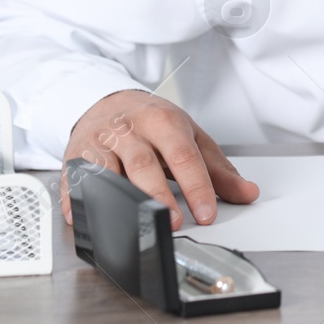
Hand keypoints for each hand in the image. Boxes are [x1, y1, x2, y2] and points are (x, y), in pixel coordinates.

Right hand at [59, 89, 258, 228]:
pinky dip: (76, 197)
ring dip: (120, 198)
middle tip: (173, 222)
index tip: (207, 214)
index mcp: (163, 121)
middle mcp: (131, 130)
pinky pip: (76, 177)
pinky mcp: (77, 154)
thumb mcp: (190, 137)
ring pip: (109, 171)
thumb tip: (248, 193)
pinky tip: (81, 214)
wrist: (108, 101)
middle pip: (144, 164)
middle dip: (158, 195)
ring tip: (133, 222)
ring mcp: (102, 142)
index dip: (196, 186)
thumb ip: (218, 169)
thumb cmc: (153, 123)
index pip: (183, 156)